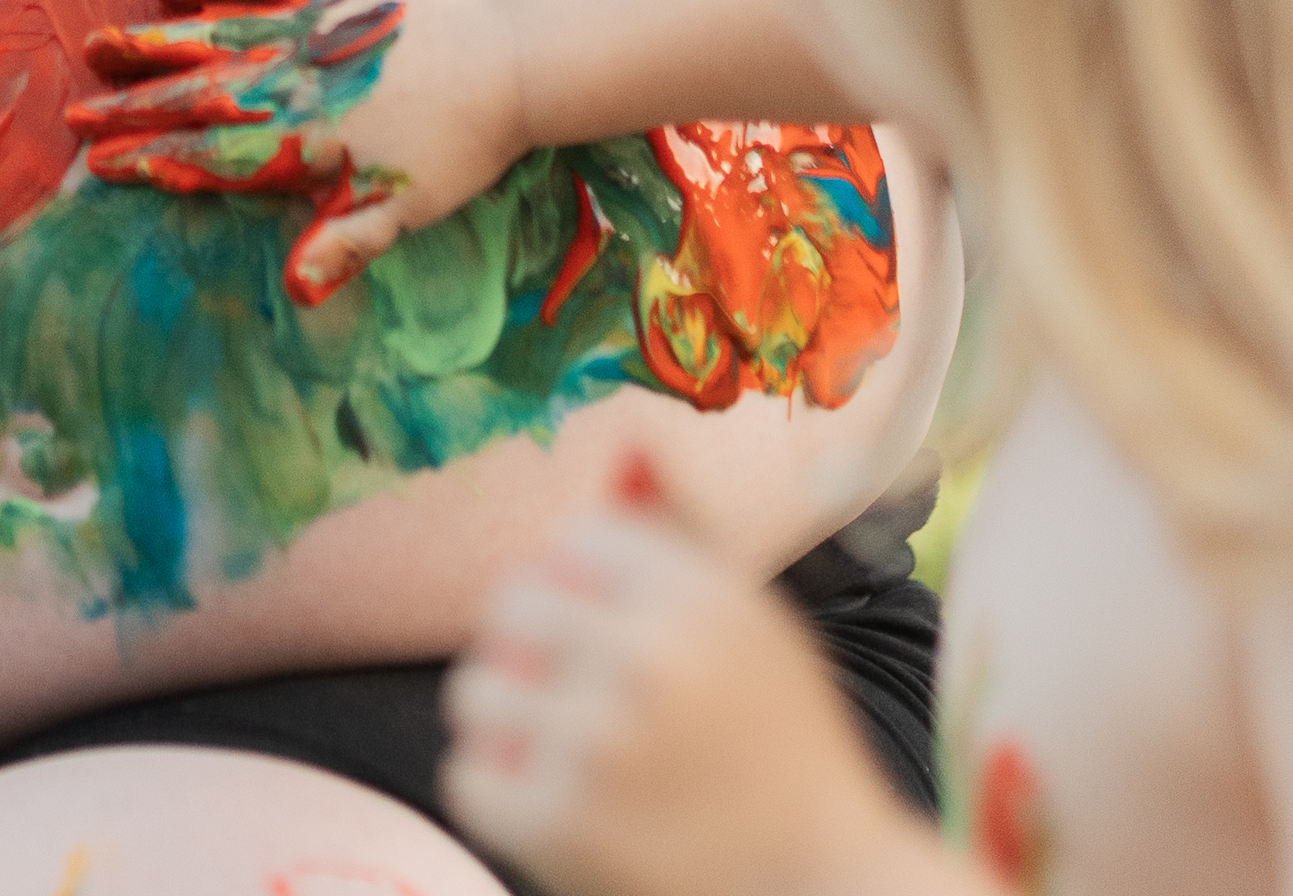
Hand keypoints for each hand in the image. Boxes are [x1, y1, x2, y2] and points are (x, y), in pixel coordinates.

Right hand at [66, 0, 532, 302]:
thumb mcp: (405, 208)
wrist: (515, 59)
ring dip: (155, 44)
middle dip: (132, 108)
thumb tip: (293, 292)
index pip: (214, 155)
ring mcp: (308, 29)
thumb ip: (344, 245)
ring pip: (214, 37)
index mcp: (306, 141)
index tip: (100, 164)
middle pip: (197, 98)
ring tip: (99, 46)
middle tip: (71, 112)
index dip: (155, 160)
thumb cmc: (464, 146)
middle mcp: (294, 83)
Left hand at [441, 457, 920, 895]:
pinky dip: (504, 798)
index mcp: (698, 594)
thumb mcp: (754, 621)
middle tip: (589, 700)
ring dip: (511, 725)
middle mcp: (647, 656)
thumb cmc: (784, 740)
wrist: (824, 878)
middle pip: (509, 605)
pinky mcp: (560, 827)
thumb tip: (620, 440)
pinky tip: (569, 810)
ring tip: (577, 756)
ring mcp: (598, 743)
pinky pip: (468, 778)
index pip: (571, 541)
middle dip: (535, 650)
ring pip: (475, 691)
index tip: (623, 638)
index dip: (587, 590)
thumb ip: (677, 530)